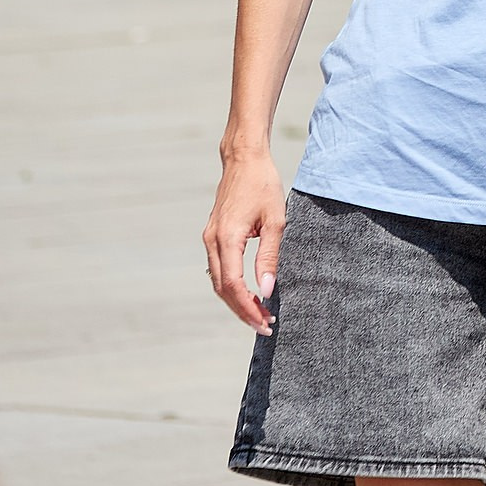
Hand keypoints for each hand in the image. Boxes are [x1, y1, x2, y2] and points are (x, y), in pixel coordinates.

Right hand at [204, 153, 285, 335]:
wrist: (244, 160)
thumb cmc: (264, 186)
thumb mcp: (275, 221)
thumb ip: (269, 256)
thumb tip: (268, 290)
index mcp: (227, 239)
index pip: (234, 286)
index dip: (249, 307)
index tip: (266, 321)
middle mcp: (212, 242)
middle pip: (222, 289)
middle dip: (242, 310)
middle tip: (265, 326)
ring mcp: (209, 239)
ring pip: (218, 281)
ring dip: (237, 301)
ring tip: (260, 314)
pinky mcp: (213, 236)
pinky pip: (219, 269)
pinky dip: (232, 286)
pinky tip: (249, 294)